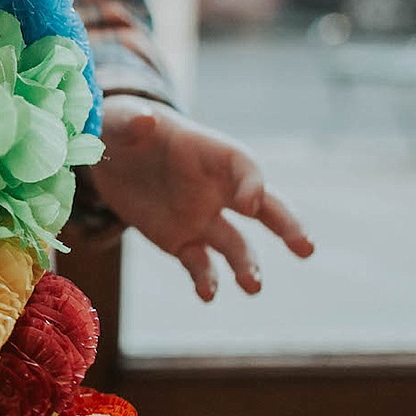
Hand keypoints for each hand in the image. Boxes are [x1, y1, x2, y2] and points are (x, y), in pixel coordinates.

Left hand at [85, 95, 314, 301]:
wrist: (109, 155)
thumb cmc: (123, 128)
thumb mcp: (118, 120)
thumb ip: (129, 122)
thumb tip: (144, 120)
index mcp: (211, 153)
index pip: (246, 167)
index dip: (252, 184)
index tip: (248, 203)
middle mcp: (217, 188)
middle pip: (264, 207)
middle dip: (286, 225)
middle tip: (306, 247)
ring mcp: (202, 217)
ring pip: (236, 244)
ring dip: (247, 265)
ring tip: (252, 286)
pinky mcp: (181, 241)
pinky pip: (200, 263)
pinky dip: (206, 279)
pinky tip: (207, 295)